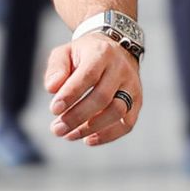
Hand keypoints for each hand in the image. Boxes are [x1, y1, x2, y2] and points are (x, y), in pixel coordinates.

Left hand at [43, 33, 142, 147]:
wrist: (115, 50)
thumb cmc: (84, 55)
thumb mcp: (66, 53)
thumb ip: (56, 69)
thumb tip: (52, 88)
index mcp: (101, 53)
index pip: (88, 75)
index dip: (71, 94)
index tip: (54, 109)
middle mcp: (121, 68)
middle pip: (102, 97)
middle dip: (77, 116)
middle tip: (57, 129)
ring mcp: (132, 85)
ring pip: (117, 111)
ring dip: (91, 128)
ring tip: (69, 135)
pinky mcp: (137, 101)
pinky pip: (127, 123)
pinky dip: (108, 135)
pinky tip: (89, 139)